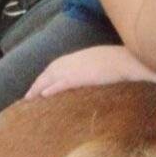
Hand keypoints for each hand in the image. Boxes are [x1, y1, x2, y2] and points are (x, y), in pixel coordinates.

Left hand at [24, 45, 145, 99]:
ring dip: (39, 87)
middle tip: (28, 96)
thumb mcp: (103, 64)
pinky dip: (52, 88)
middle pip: (49, 71)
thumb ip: (93, 70)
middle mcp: (73, 61)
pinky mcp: (81, 76)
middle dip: (38, 83)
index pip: (56, 67)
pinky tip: (43, 95)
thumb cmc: (120, 63)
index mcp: (78, 58)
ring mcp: (76, 68)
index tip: (39, 86)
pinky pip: (62, 83)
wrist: (128, 60)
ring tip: (29, 98)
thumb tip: (91, 78)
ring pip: (51, 77)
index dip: (46, 76)